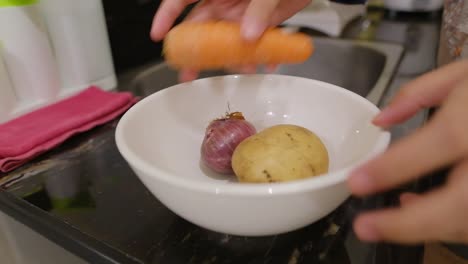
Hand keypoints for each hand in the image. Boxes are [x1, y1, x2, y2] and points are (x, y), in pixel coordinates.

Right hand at [150, 0, 310, 81]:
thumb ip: (258, 9)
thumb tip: (247, 37)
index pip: (183, 0)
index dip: (167, 16)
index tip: (158, 35)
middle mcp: (224, 3)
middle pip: (201, 29)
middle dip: (194, 52)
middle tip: (188, 73)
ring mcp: (242, 16)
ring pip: (227, 43)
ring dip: (232, 59)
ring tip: (244, 69)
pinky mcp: (261, 25)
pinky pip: (254, 46)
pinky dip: (260, 57)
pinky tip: (267, 63)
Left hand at [347, 59, 467, 243]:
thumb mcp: (464, 74)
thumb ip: (419, 94)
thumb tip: (381, 120)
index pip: (442, 140)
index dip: (396, 166)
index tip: (358, 181)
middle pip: (460, 204)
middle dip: (406, 224)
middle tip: (365, 227)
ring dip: (424, 227)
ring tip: (390, 219)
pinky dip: (450, 224)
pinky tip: (425, 210)